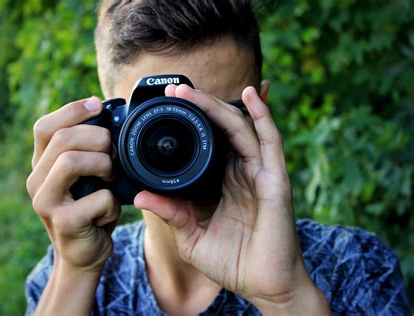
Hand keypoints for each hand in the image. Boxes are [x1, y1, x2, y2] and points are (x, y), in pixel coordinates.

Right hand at [26, 97, 120, 272]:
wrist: (83, 254)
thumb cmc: (90, 210)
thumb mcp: (86, 177)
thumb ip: (88, 151)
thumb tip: (110, 117)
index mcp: (42, 165)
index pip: (44, 127)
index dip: (72, 110)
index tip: (98, 104)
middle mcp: (36, 181)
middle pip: (62, 139)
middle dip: (97, 138)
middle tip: (112, 152)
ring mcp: (45, 202)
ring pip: (71, 161)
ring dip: (102, 164)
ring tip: (110, 177)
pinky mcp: (64, 222)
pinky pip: (97, 198)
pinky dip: (111, 202)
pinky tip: (108, 212)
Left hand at [134, 85, 328, 312]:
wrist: (264, 286)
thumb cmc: (232, 262)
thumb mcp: (191, 237)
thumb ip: (171, 214)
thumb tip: (142, 196)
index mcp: (222, 182)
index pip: (207, 142)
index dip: (190, 122)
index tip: (165, 108)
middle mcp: (241, 172)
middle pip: (221, 127)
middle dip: (199, 106)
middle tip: (174, 90)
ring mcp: (259, 173)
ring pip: (240, 127)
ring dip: (217, 106)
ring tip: (190, 91)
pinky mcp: (276, 179)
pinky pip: (271, 140)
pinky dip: (263, 115)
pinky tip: (251, 95)